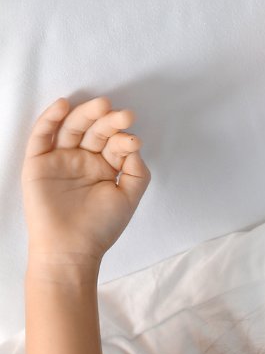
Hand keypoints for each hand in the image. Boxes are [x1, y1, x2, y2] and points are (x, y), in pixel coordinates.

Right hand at [21, 96, 149, 267]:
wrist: (71, 248)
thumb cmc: (100, 228)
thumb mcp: (127, 199)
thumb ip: (137, 174)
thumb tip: (136, 147)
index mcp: (105, 168)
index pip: (114, 145)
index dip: (124, 139)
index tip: (133, 139)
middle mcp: (83, 159)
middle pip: (95, 132)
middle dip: (109, 121)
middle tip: (123, 114)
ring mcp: (60, 158)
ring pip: (72, 128)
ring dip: (85, 114)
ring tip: (102, 105)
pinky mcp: (38, 161)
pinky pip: (42, 134)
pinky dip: (51, 118)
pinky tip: (63, 105)